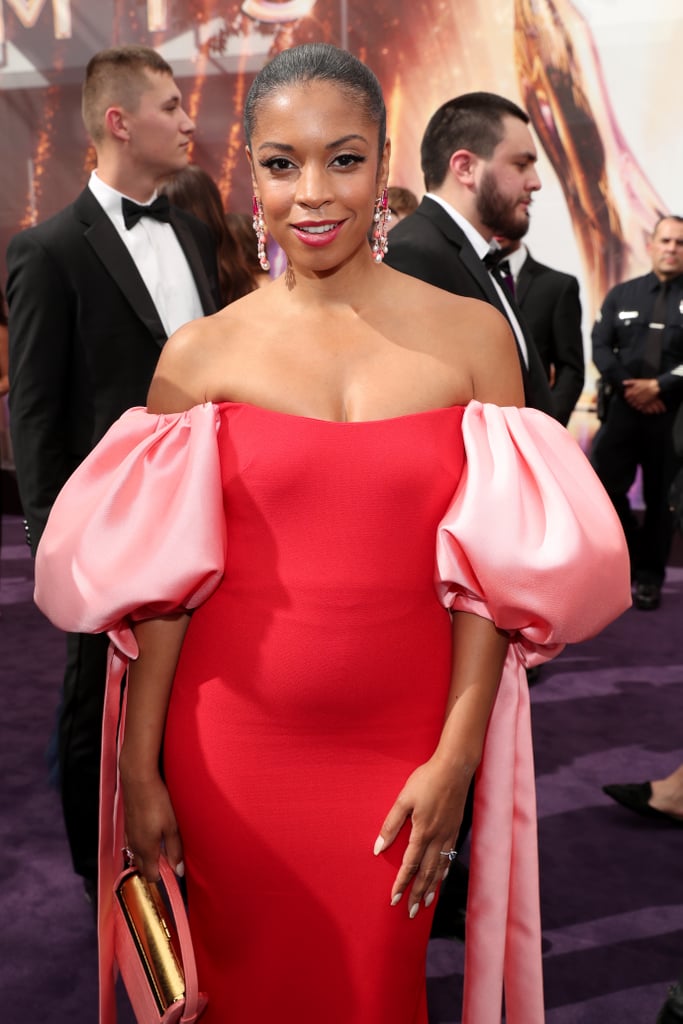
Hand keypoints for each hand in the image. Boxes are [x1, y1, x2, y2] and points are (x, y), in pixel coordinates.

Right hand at [119, 766, 183, 881]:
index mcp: (145, 849)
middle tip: (169, 862)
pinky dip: (143, 844)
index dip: (162, 877)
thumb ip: (175, 849)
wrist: (139, 780)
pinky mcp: (128, 824)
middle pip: (142, 867)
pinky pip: (134, 842)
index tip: (173, 873)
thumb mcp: (172, 826)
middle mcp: (134, 845)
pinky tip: (152, 833)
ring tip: (162, 847)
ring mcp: (129, 834)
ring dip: (148, 855)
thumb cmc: (157, 801)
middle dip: (154, 868)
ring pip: (137, 854)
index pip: (150, 875)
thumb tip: (178, 870)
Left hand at [373, 757, 470, 917]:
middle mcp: (437, 838)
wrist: (454, 768)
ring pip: (439, 869)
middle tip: (409, 912)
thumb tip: (378, 848)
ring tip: (424, 904)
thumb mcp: (403, 799)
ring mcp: (448, 835)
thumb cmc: (426, 781)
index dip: (401, 884)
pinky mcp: (455, 829)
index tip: (393, 899)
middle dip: (417, 894)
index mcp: (422, 832)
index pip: (409, 865)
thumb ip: (391, 825)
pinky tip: (440, 878)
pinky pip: (449, 857)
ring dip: (431, 888)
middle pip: (426, 873)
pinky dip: (443, 872)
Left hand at [623, 378, 664, 412]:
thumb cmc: (647, 383)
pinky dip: (638, 407)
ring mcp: (639, 400)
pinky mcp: (644, 404)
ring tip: (635, 403)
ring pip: (634, 405)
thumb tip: (623, 382)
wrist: (655, 387)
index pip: (626, 396)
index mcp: (632, 391)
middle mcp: (635, 397)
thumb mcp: (637, 381)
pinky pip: (639, 407)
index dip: (627, 396)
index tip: (628, 396)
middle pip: (629, 401)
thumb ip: (630, 382)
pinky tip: (639, 405)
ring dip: (634, 404)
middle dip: (630, 401)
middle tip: (632, 400)